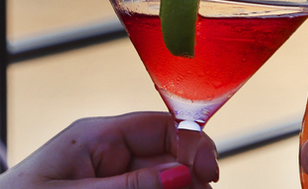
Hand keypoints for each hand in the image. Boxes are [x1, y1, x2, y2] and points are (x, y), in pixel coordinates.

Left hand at [0, 111, 220, 188]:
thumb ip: (129, 186)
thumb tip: (182, 174)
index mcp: (97, 135)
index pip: (162, 125)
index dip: (193, 145)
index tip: (210, 175)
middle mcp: (108, 152)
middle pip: (169, 158)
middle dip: (188, 179)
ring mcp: (108, 176)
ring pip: (161, 182)